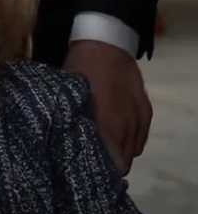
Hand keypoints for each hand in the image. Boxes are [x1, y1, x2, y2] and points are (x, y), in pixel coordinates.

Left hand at [64, 40, 151, 174]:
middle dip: (107, 163)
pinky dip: (131, 142)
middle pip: (122, 162)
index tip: (82, 168)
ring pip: (133, 151)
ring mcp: (139, 120)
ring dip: (119, 152)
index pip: (108, 163)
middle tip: (90, 158)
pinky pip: (141, 138)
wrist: (105, 44)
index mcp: (107, 125)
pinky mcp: (146, 112)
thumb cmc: (80, 69)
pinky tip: (118, 137)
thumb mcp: (70, 97)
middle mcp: (126, 128)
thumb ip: (73, 123)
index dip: (96, 169)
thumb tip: (66, 143)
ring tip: (103, 147)